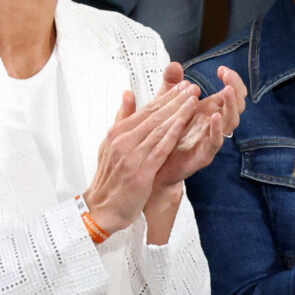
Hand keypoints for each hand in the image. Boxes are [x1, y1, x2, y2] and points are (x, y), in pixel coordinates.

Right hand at [83, 80, 199, 234]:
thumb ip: (121, 118)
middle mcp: (123, 141)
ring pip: (158, 129)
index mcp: (117, 133)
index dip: (165, 97)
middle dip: (175, 100)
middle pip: (154, 116)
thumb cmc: (109, 178)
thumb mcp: (109, 144)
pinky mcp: (141, 172)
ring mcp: (131, 156)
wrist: (102, 208)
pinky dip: (172, 135)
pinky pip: (159, 149)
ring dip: (178, 113)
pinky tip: (183, 124)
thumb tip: (128, 93)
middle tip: (192, 88)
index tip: (181, 87)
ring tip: (193, 100)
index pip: (145, 110)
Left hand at [150, 64, 246, 189]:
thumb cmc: (163, 134)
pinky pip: (215, 143)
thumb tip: (174, 64)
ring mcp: (210, 140)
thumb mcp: (165, 104)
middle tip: (227, 76)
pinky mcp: (203, 155)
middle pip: (236, 106)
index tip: (222, 69)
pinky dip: (216, 130)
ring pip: (230, 123)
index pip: (231, 93)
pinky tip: (213, 116)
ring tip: (227, 91)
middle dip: (235, 89)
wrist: (152, 166)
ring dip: (230, 106)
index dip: (232, 80)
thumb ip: (171, 85)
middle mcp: (213, 125)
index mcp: (209, 110)